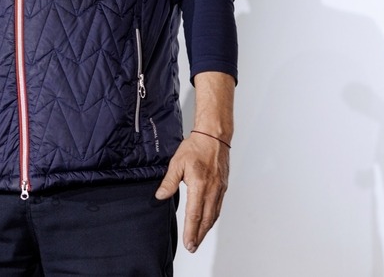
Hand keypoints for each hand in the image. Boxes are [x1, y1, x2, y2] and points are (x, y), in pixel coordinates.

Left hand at [155, 130, 229, 252]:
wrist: (214, 137)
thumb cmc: (196, 147)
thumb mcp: (177, 163)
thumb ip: (169, 181)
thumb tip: (160, 196)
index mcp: (199, 184)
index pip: (194, 213)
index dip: (191, 230)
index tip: (188, 242)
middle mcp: (212, 189)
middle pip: (206, 219)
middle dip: (199, 235)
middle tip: (192, 246)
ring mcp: (219, 189)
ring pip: (214, 215)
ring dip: (206, 229)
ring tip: (199, 239)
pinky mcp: (223, 187)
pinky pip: (218, 207)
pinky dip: (212, 218)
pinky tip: (207, 222)